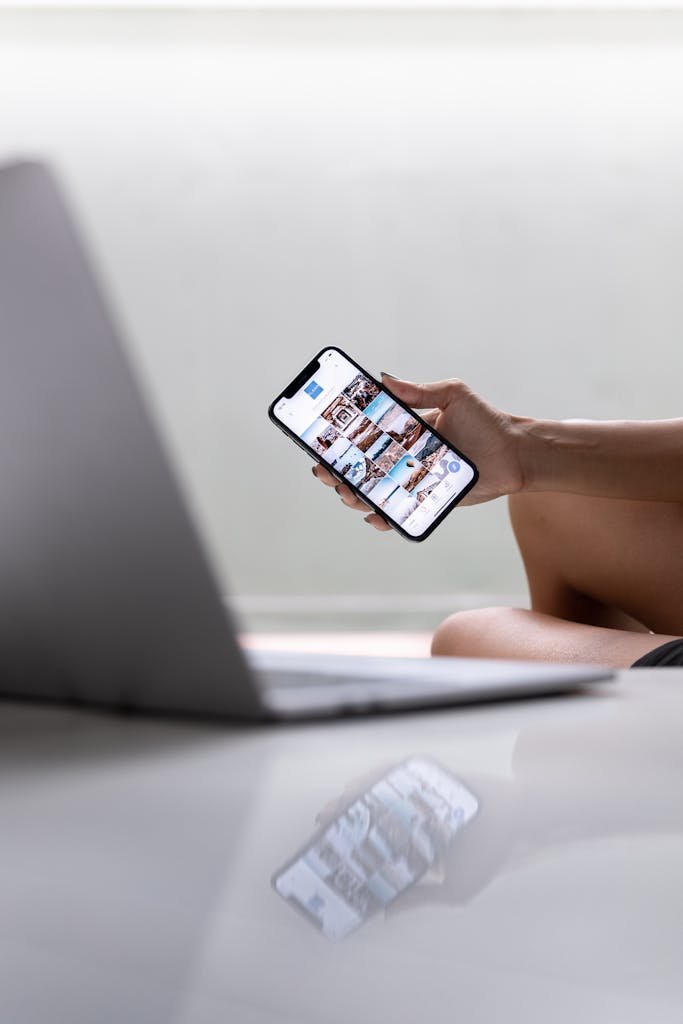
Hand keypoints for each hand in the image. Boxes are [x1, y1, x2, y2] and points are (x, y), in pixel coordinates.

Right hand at [312, 374, 526, 530]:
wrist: (515, 454)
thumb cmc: (486, 421)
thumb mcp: (453, 396)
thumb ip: (420, 390)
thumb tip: (384, 379)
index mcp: (403, 431)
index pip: (363, 435)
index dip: (339, 440)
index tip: (320, 441)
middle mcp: (403, 457)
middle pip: (360, 467)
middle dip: (337, 471)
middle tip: (325, 471)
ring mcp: (413, 480)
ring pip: (374, 492)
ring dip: (354, 495)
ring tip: (347, 493)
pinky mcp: (427, 501)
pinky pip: (399, 513)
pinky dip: (383, 519)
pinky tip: (375, 517)